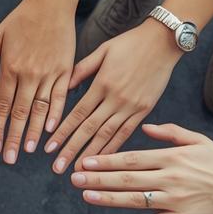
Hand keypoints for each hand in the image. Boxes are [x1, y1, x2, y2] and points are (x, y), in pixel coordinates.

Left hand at [0, 0, 76, 163]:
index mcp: (9, 67)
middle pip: (19, 113)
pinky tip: (51, 131)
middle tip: (8, 159)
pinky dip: (56, 114)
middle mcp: (28, 73)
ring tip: (27, 150)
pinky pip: (60, 97)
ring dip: (33, 132)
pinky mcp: (65, 70)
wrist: (51, 2)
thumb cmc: (21, 18)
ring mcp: (48, 73)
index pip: (0, 105)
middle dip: (12, 138)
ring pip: (39, 109)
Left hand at [44, 21, 180, 172]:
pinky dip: (114, 148)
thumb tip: (63, 86)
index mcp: (102, 84)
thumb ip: (82, 69)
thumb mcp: (103, 50)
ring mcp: (132, 107)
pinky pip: (127, 133)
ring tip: (79, 171)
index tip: (49, 148)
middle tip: (58, 167)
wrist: (163, 42)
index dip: (62, 132)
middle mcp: (116, 99)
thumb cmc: (130, 43)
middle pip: (89, 129)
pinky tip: (105, 161)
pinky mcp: (144, 110)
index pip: (77, 114)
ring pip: (108, 135)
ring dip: (92, 155)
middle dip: (72, 150)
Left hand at [69, 123, 212, 213]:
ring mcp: (175, 199)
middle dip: (99, 179)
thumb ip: (169, 133)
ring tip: (87, 197)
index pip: (131, 158)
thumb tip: (144, 126)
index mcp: (171, 156)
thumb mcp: (196, 139)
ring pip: (135, 200)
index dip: (106, 160)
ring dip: (109, 200)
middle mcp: (170, 177)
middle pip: (127, 178)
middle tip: (74, 179)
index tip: (85, 161)